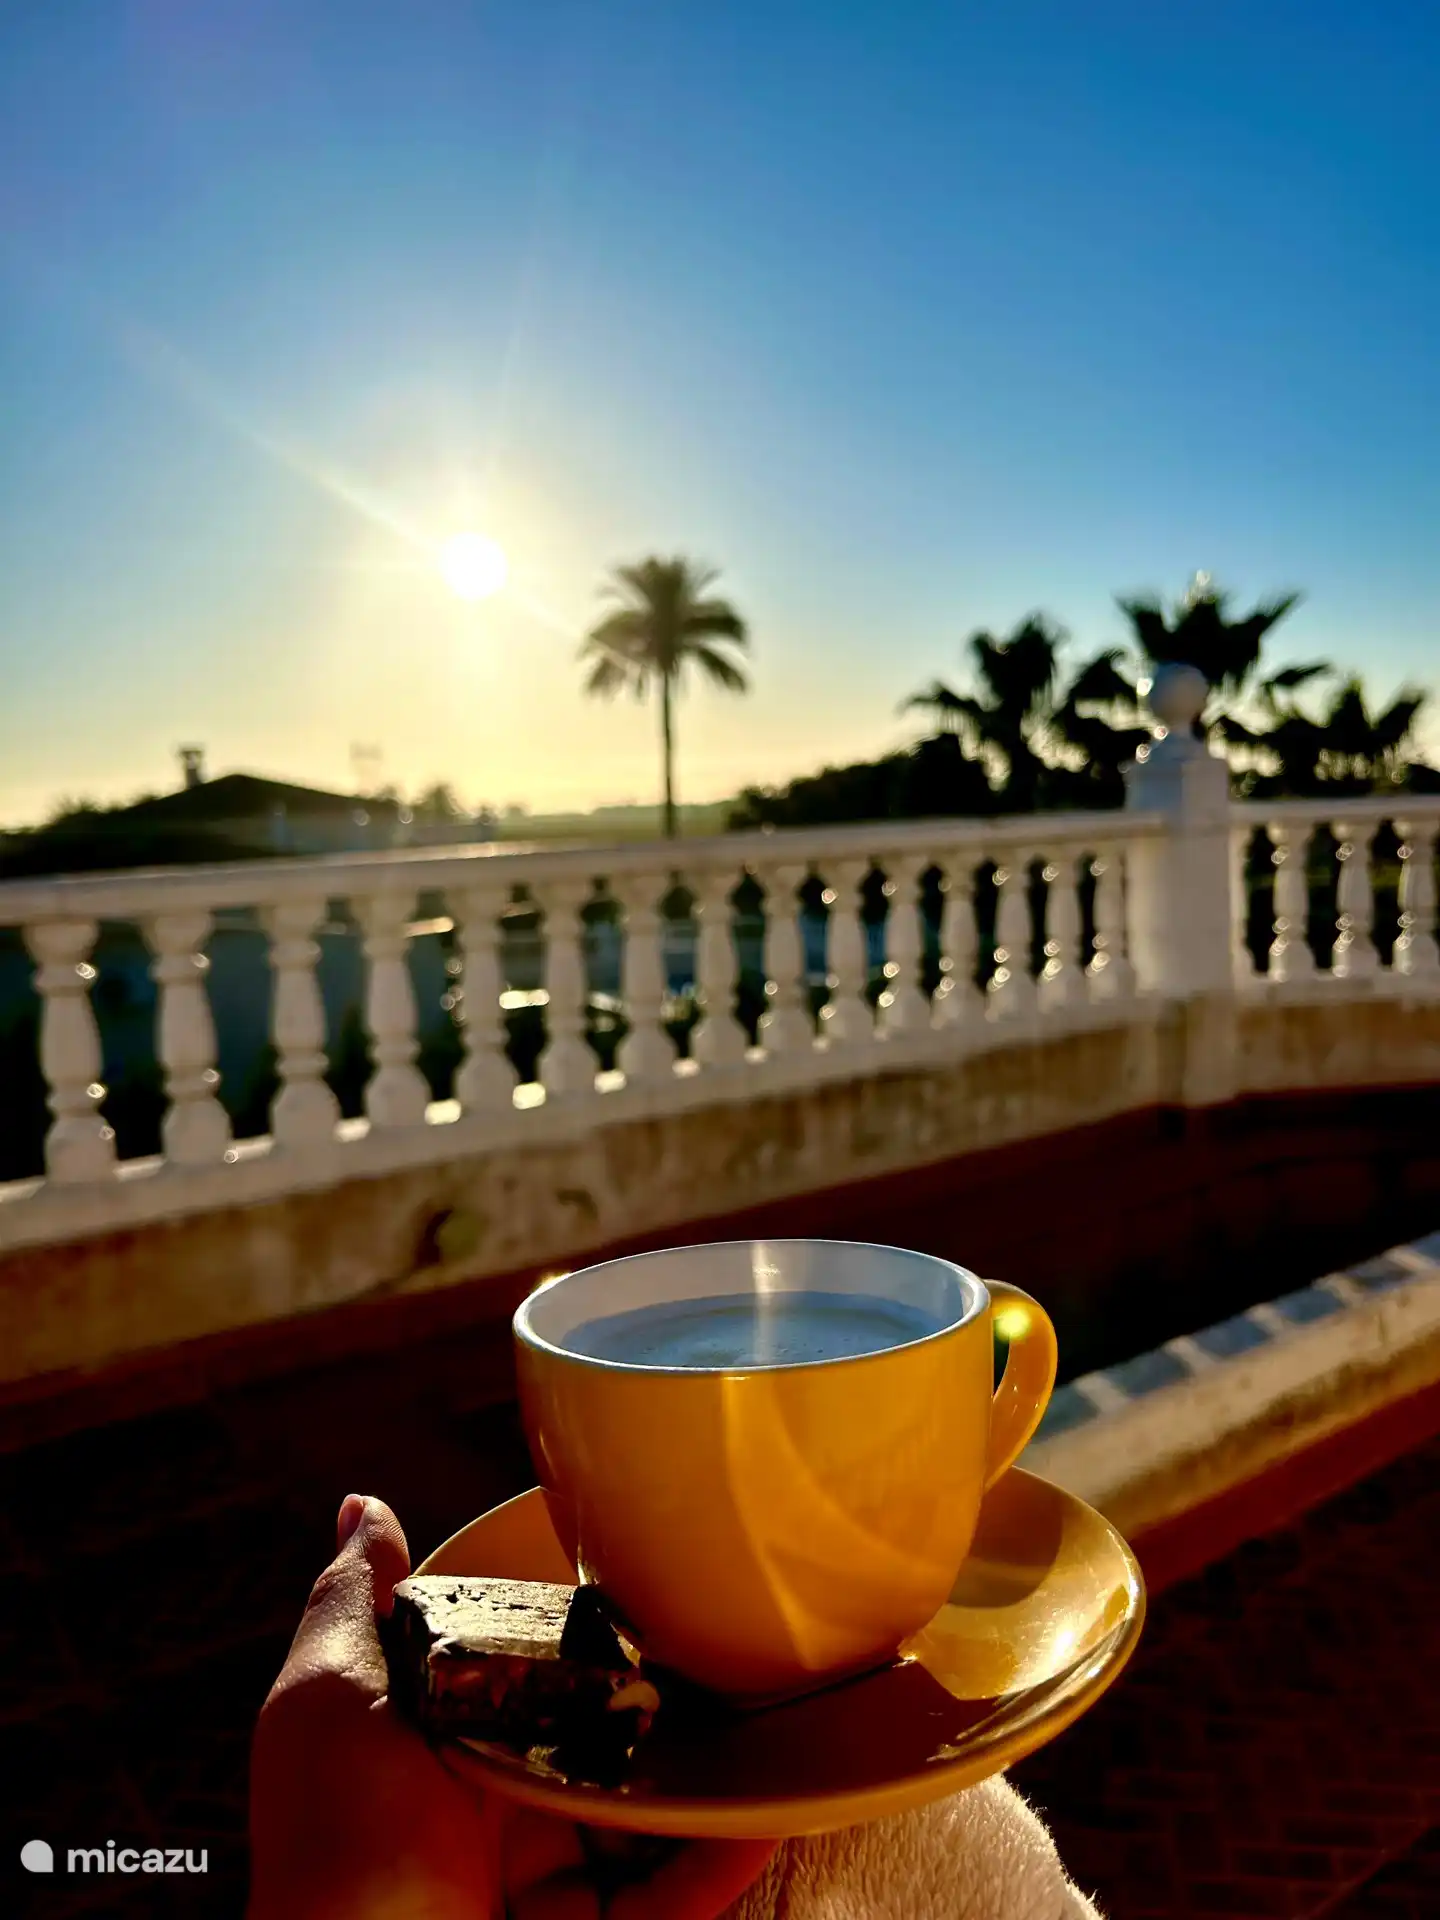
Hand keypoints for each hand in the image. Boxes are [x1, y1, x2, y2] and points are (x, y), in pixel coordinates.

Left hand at [250, 1495, 774, 1919]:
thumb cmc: (332, 1845)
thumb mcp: (330, 1699)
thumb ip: (357, 1604)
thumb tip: (363, 1506)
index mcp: (437, 1755)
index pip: (518, 1676)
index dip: (569, 1633)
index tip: (632, 1581)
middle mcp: (493, 1822)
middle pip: (594, 1747)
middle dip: (653, 1701)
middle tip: (723, 1641)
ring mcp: (548, 1891)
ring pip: (645, 1820)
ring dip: (705, 1776)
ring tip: (767, 1713)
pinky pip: (676, 1900)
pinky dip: (725, 1857)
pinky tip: (770, 1809)